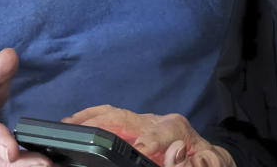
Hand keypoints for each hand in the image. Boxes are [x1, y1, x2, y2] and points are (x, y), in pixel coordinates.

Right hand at [65, 105, 234, 166]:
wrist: (208, 158)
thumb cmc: (206, 161)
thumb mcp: (209, 164)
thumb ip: (194, 162)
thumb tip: (177, 152)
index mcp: (176, 129)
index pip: (155, 135)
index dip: (142, 144)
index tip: (131, 150)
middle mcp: (158, 121)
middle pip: (126, 117)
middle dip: (100, 121)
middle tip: (77, 130)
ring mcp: (146, 122)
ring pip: (115, 114)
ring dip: (90, 117)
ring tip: (67, 124)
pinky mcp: (138, 127)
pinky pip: (113, 119)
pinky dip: (94, 119)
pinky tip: (78, 124)